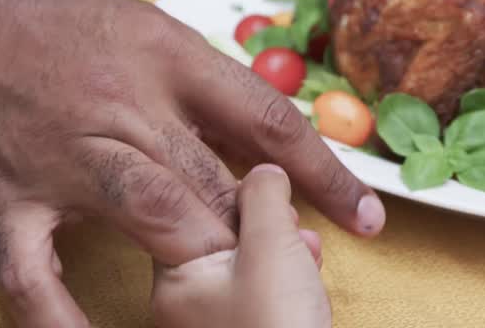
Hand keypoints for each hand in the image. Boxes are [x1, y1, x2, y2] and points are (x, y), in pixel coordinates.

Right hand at [0, 0, 382, 326]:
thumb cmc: (78, 34)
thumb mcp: (163, 39)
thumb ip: (218, 98)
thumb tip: (283, 157)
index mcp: (173, 60)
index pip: (268, 120)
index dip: (326, 174)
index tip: (368, 219)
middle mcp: (124, 104)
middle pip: (213, 175)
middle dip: (263, 228)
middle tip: (299, 266)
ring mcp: (63, 155)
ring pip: (146, 211)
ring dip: (197, 256)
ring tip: (230, 293)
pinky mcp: (6, 197)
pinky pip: (32, 270)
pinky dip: (59, 315)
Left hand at [153, 164, 330, 327]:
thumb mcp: (272, 245)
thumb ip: (263, 197)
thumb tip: (263, 172)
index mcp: (175, 278)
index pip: (193, 209)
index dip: (240, 194)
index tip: (270, 194)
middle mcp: (186, 303)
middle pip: (225, 234)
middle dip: (270, 225)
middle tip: (293, 231)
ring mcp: (214, 322)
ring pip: (248, 262)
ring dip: (285, 251)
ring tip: (307, 257)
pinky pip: (262, 291)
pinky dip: (289, 280)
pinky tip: (309, 282)